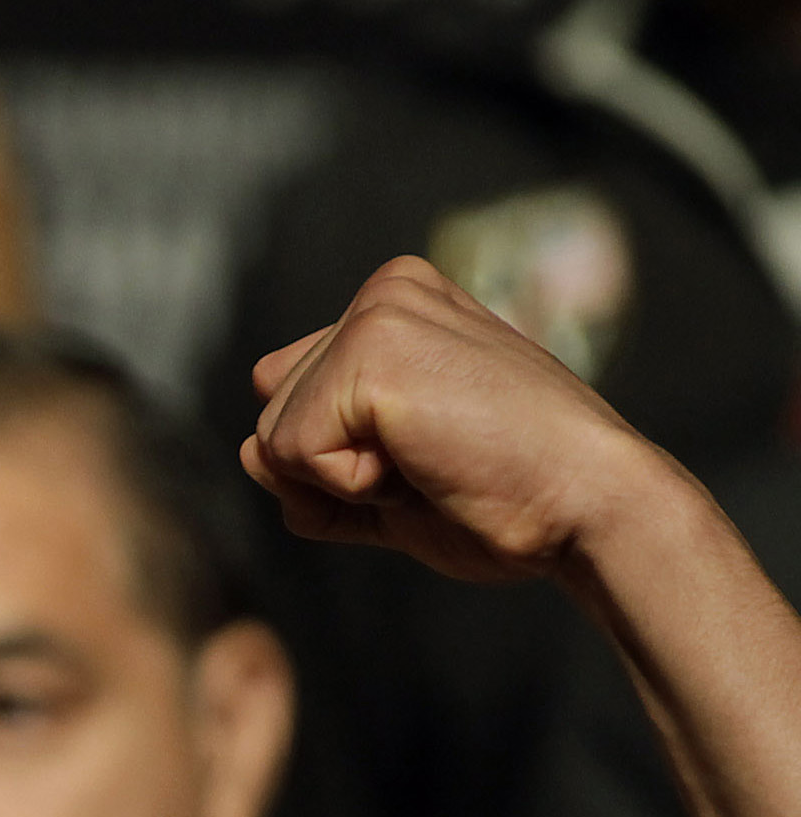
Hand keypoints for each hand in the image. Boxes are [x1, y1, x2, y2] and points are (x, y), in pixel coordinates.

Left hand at [242, 255, 680, 586]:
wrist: (588, 504)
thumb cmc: (506, 494)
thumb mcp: (392, 474)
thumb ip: (314, 460)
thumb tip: (247, 449)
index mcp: (398, 305)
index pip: (293, 402)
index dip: (345, 463)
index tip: (434, 453)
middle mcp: (385, 292)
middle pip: (274, 422)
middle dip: (336, 474)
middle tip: (438, 461)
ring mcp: (376, 316)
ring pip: (272, 442)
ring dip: (344, 484)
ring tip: (434, 459)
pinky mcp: (367, 356)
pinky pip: (289, 458)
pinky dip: (347, 489)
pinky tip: (424, 464)